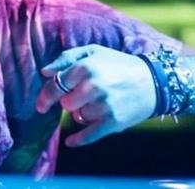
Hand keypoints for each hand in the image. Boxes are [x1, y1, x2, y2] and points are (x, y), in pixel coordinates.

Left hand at [35, 45, 155, 146]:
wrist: (154, 81)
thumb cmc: (119, 64)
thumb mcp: (93, 52)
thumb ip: (66, 58)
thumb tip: (44, 72)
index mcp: (86, 66)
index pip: (55, 85)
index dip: (46, 95)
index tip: (41, 104)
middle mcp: (93, 86)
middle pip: (65, 104)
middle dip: (69, 102)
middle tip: (80, 98)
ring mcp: (103, 105)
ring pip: (77, 117)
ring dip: (82, 113)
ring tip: (97, 104)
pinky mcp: (113, 121)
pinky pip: (88, 135)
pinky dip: (78, 140)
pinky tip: (70, 141)